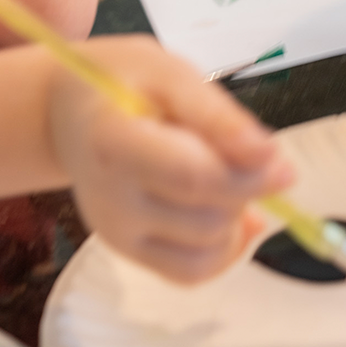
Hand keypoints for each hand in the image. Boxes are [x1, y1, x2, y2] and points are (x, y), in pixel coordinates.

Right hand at [46, 36, 292, 283]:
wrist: (66, 113)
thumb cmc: (120, 83)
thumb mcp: (167, 73)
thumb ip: (218, 115)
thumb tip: (272, 159)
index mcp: (111, 142)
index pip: (191, 177)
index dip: (247, 175)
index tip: (279, 159)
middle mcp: (109, 198)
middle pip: (208, 217)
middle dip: (243, 189)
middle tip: (236, 154)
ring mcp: (115, 231)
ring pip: (208, 249)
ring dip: (235, 217)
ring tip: (221, 179)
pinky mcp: (126, 251)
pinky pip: (191, 273)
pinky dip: (223, 250)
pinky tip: (227, 218)